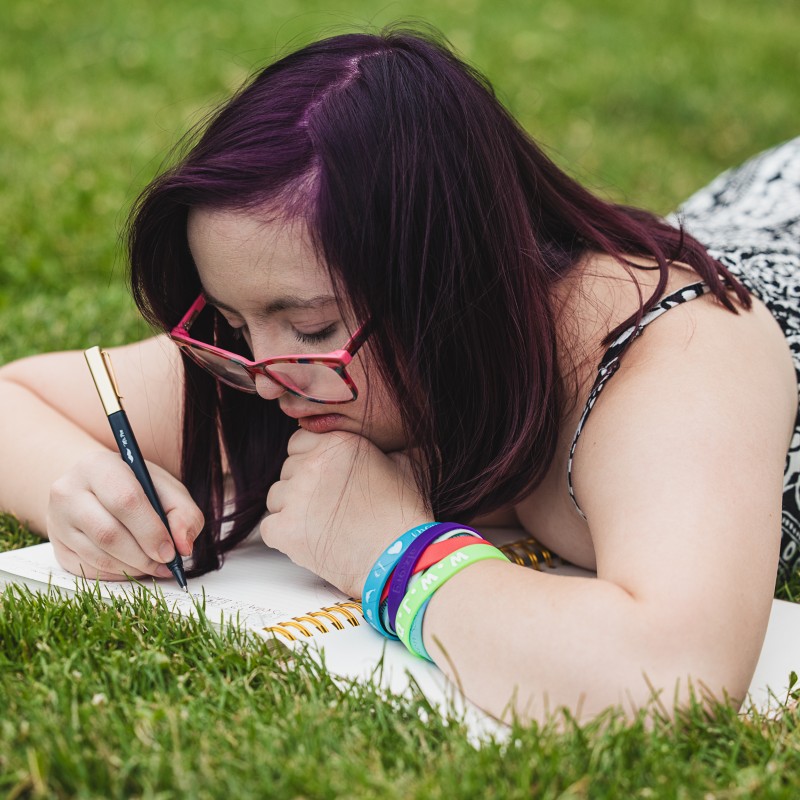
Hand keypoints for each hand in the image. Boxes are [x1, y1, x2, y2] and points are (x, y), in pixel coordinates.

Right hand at [47, 450, 203, 580]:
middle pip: (108, 532)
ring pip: (97, 556)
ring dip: (132, 568)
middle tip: (165, 564)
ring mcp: (57, 520)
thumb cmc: (136, 485)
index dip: (151, 531)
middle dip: (143, 555)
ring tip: (154, 565)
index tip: (171, 551)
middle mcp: (69, 491)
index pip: (125, 501)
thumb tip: (184, 547)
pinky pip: (87, 569)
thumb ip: (184, 514)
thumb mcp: (166, 488)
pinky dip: (116, 574)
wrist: (97, 486)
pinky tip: (133, 566)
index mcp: (98, 466)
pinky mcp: (56, 546)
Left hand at [262, 430, 431, 597]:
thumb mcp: (408, 463)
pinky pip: (269, 526)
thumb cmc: (405, 513)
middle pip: (288, 469)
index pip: (299, 442)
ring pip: (276, 496)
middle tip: (327, 506)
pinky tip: (308, 540)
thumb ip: (388, 446)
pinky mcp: (285, 530)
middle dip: (303, 485)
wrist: (400, 558)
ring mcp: (296, 497)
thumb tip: (390, 442)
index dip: (311, 460)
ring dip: (292, 509)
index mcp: (338, 443)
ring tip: (321, 525)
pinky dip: (284, 534)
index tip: (326, 479)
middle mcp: (312, 464)